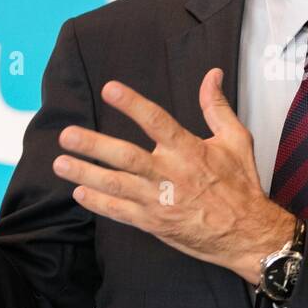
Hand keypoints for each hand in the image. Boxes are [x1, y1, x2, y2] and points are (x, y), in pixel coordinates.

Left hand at [53, 68, 294, 283]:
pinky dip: (98, 203)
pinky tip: (79, 193)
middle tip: (67, 135)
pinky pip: (120, 212)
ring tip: (60, 163)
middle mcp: (170, 174)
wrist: (247, 233)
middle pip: (125, 157)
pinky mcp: (154, 223)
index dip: (132, 104)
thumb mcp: (236, 140)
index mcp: (189, 150)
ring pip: (116, 186)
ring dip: (85, 174)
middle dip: (93, 146)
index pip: (156, 121)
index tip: (110, 89)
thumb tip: (211, 75)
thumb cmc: (241, 185)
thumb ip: (217, 107)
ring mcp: (159, 201)